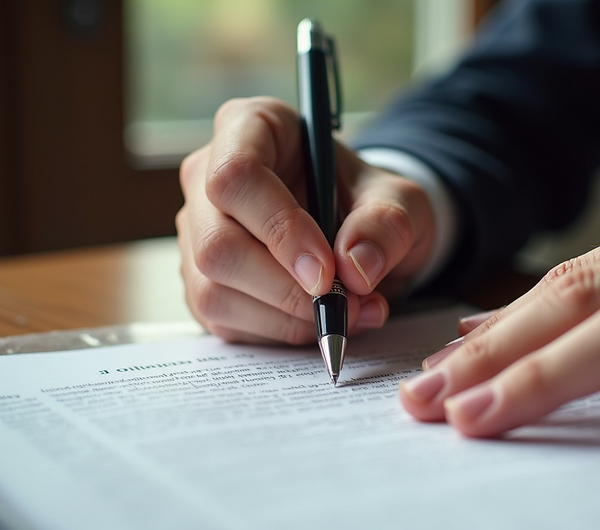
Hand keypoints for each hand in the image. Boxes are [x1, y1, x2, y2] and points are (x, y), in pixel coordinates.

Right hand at [177, 97, 434, 343]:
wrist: (361, 234)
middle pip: (217, 244)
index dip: (280, 229)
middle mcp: (207, 176)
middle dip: (285, 289)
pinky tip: (317, 320)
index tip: (326, 270)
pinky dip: (278, 332)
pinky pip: (223, 322)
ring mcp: (198, 233)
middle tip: (344, 304)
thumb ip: (388, 225)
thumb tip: (355, 268)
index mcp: (250, 128)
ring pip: (213, 290)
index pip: (237, 176)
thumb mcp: (401, 202)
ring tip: (345, 312)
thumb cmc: (369, 202)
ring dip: (285, 318)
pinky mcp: (202, 281)